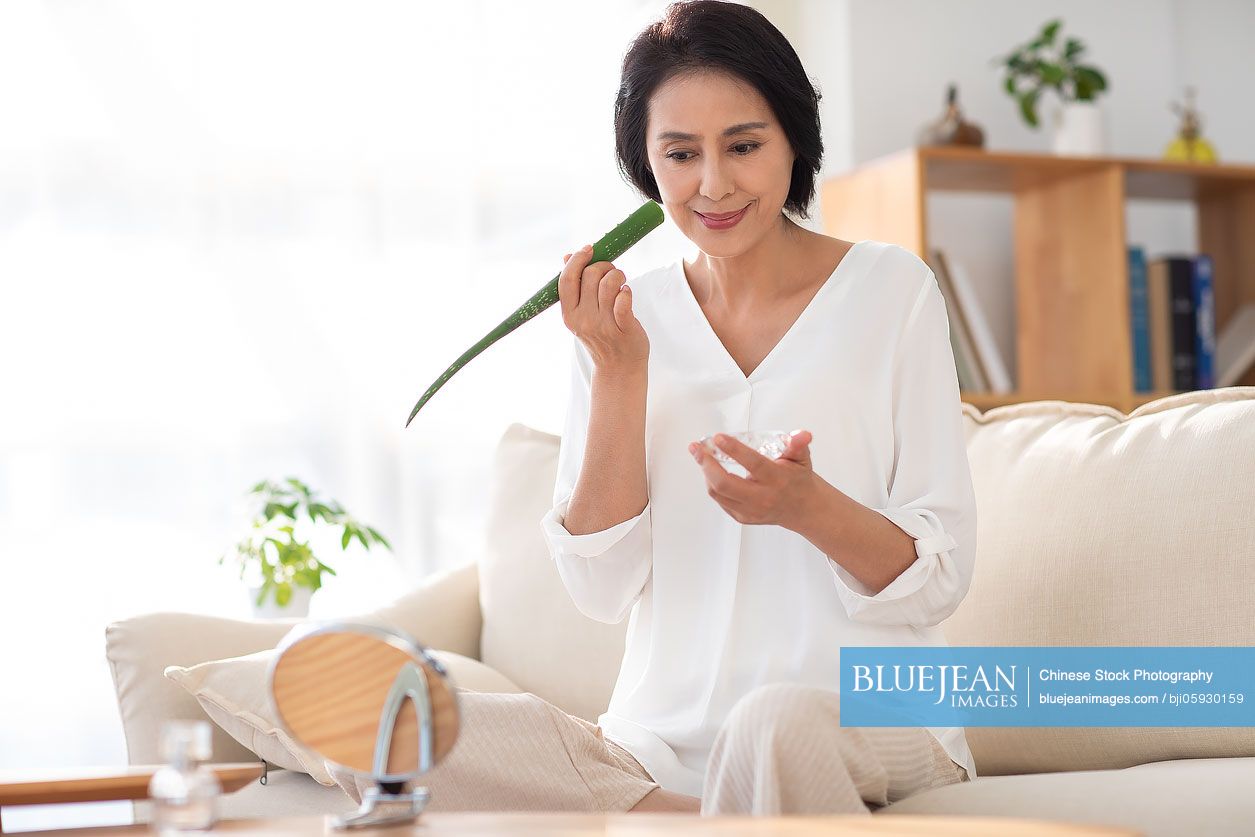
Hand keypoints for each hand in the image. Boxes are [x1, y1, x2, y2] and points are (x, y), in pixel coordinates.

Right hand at [558, 245, 648, 373]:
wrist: (619, 368)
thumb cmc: (602, 335)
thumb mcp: (582, 314)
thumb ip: (575, 286)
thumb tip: (567, 256)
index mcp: (569, 314)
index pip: (567, 279)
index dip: (577, 260)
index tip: (590, 249)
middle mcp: (583, 319)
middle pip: (590, 276)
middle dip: (605, 266)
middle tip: (612, 272)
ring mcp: (603, 326)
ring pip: (608, 284)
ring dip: (618, 276)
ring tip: (621, 282)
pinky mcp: (623, 329)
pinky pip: (624, 301)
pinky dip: (626, 292)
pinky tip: (626, 293)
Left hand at [688, 430, 816, 527]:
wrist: (803, 509)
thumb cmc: (798, 479)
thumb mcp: (801, 458)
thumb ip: (797, 444)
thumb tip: (802, 434)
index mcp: (777, 479)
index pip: (753, 464)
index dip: (734, 450)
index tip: (718, 438)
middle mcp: (762, 497)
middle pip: (725, 484)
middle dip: (706, 464)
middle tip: (697, 448)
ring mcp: (751, 511)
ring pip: (718, 493)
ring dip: (706, 473)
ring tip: (701, 456)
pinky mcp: (742, 517)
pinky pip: (720, 500)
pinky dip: (712, 484)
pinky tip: (711, 471)